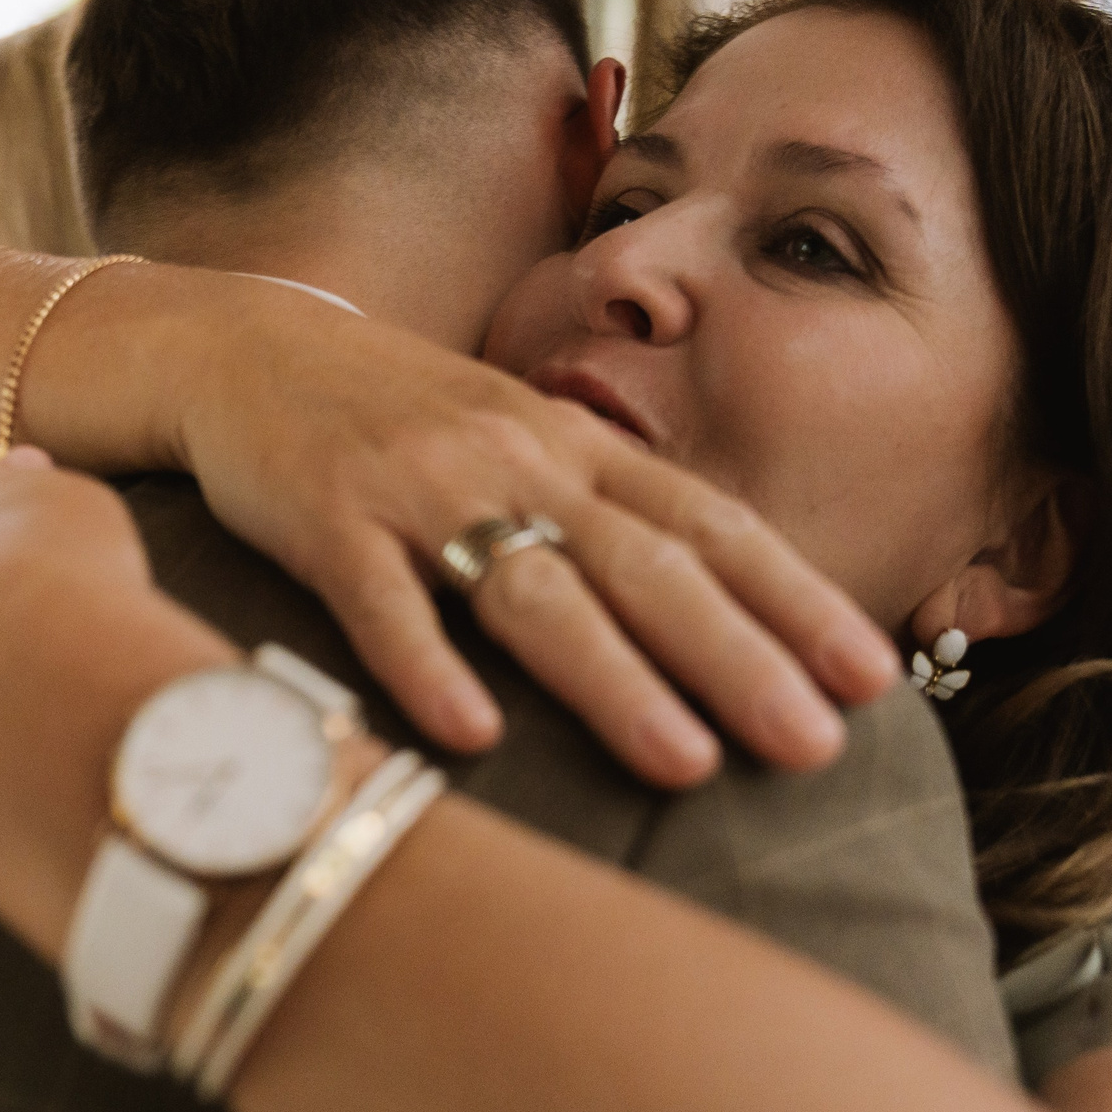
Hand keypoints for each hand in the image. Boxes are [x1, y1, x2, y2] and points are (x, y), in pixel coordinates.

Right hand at [174, 306, 899, 787]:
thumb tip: (707, 622)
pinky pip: (379, 600)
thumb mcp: (514, 443)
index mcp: (574, 445)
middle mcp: (515, 458)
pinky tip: (474, 736)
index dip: (793, 598)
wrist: (240, 347)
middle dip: (739, 657)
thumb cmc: (397, 418)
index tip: (871, 676)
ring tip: (687, 765)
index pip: (708, 523)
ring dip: (615, 681)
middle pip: (646, 566)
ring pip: (532, 589)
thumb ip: (596, 517)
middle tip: (817, 744)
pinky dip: (428, 666)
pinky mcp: (324, 516)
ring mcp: (420, 485)